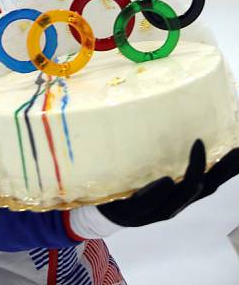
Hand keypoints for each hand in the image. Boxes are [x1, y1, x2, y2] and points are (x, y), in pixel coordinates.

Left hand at [98, 139, 238, 227]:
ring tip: (198, 149)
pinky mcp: (132, 211)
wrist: (101, 210)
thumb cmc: (130, 183)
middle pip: (204, 188)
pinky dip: (157, 192)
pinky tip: (166, 181)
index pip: (212, 179)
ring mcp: (154, 209)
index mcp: (180, 192)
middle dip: (221, 170)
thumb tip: (175, 115)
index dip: (229, 168)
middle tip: (234, 148)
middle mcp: (174, 202)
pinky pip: (146, 203)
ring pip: (180, 196)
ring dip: (192, 174)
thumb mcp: (149, 165)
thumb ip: (164, 150)